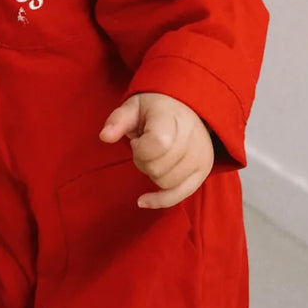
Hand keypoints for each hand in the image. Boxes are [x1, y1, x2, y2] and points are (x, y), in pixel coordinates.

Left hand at [98, 91, 214, 208]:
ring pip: (166, 182)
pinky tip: (143, 200)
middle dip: (143, 161)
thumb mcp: (133, 107)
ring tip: (155, 155)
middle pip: (158, 168)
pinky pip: (180, 195)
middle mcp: (192, 138)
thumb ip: (118, 120)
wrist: (186, 108)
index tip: (139, 138)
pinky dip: (160, 200)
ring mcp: (201, 156)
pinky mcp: (203, 171)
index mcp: (174, 119)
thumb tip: (104, 136)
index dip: (140, 148)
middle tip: (145, 146)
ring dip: (152, 174)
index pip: (157, 146)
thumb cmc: (155, 109)